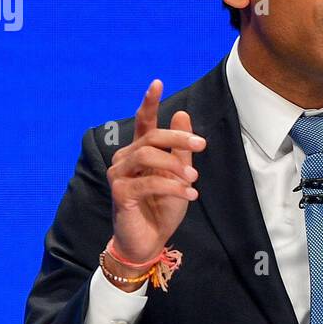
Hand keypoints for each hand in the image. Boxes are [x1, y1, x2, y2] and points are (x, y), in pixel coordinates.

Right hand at [107, 80, 206, 265]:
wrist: (148, 241)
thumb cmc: (162, 208)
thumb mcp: (180, 175)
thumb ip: (180, 148)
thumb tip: (182, 113)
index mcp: (139, 152)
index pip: (143, 122)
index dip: (149, 102)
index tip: (158, 82)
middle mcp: (125, 159)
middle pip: (151, 137)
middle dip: (179, 137)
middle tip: (203, 145)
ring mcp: (119, 175)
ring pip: (147, 155)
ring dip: (175, 165)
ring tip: (193, 179)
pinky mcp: (120, 194)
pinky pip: (148, 182)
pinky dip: (173, 187)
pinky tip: (189, 195)